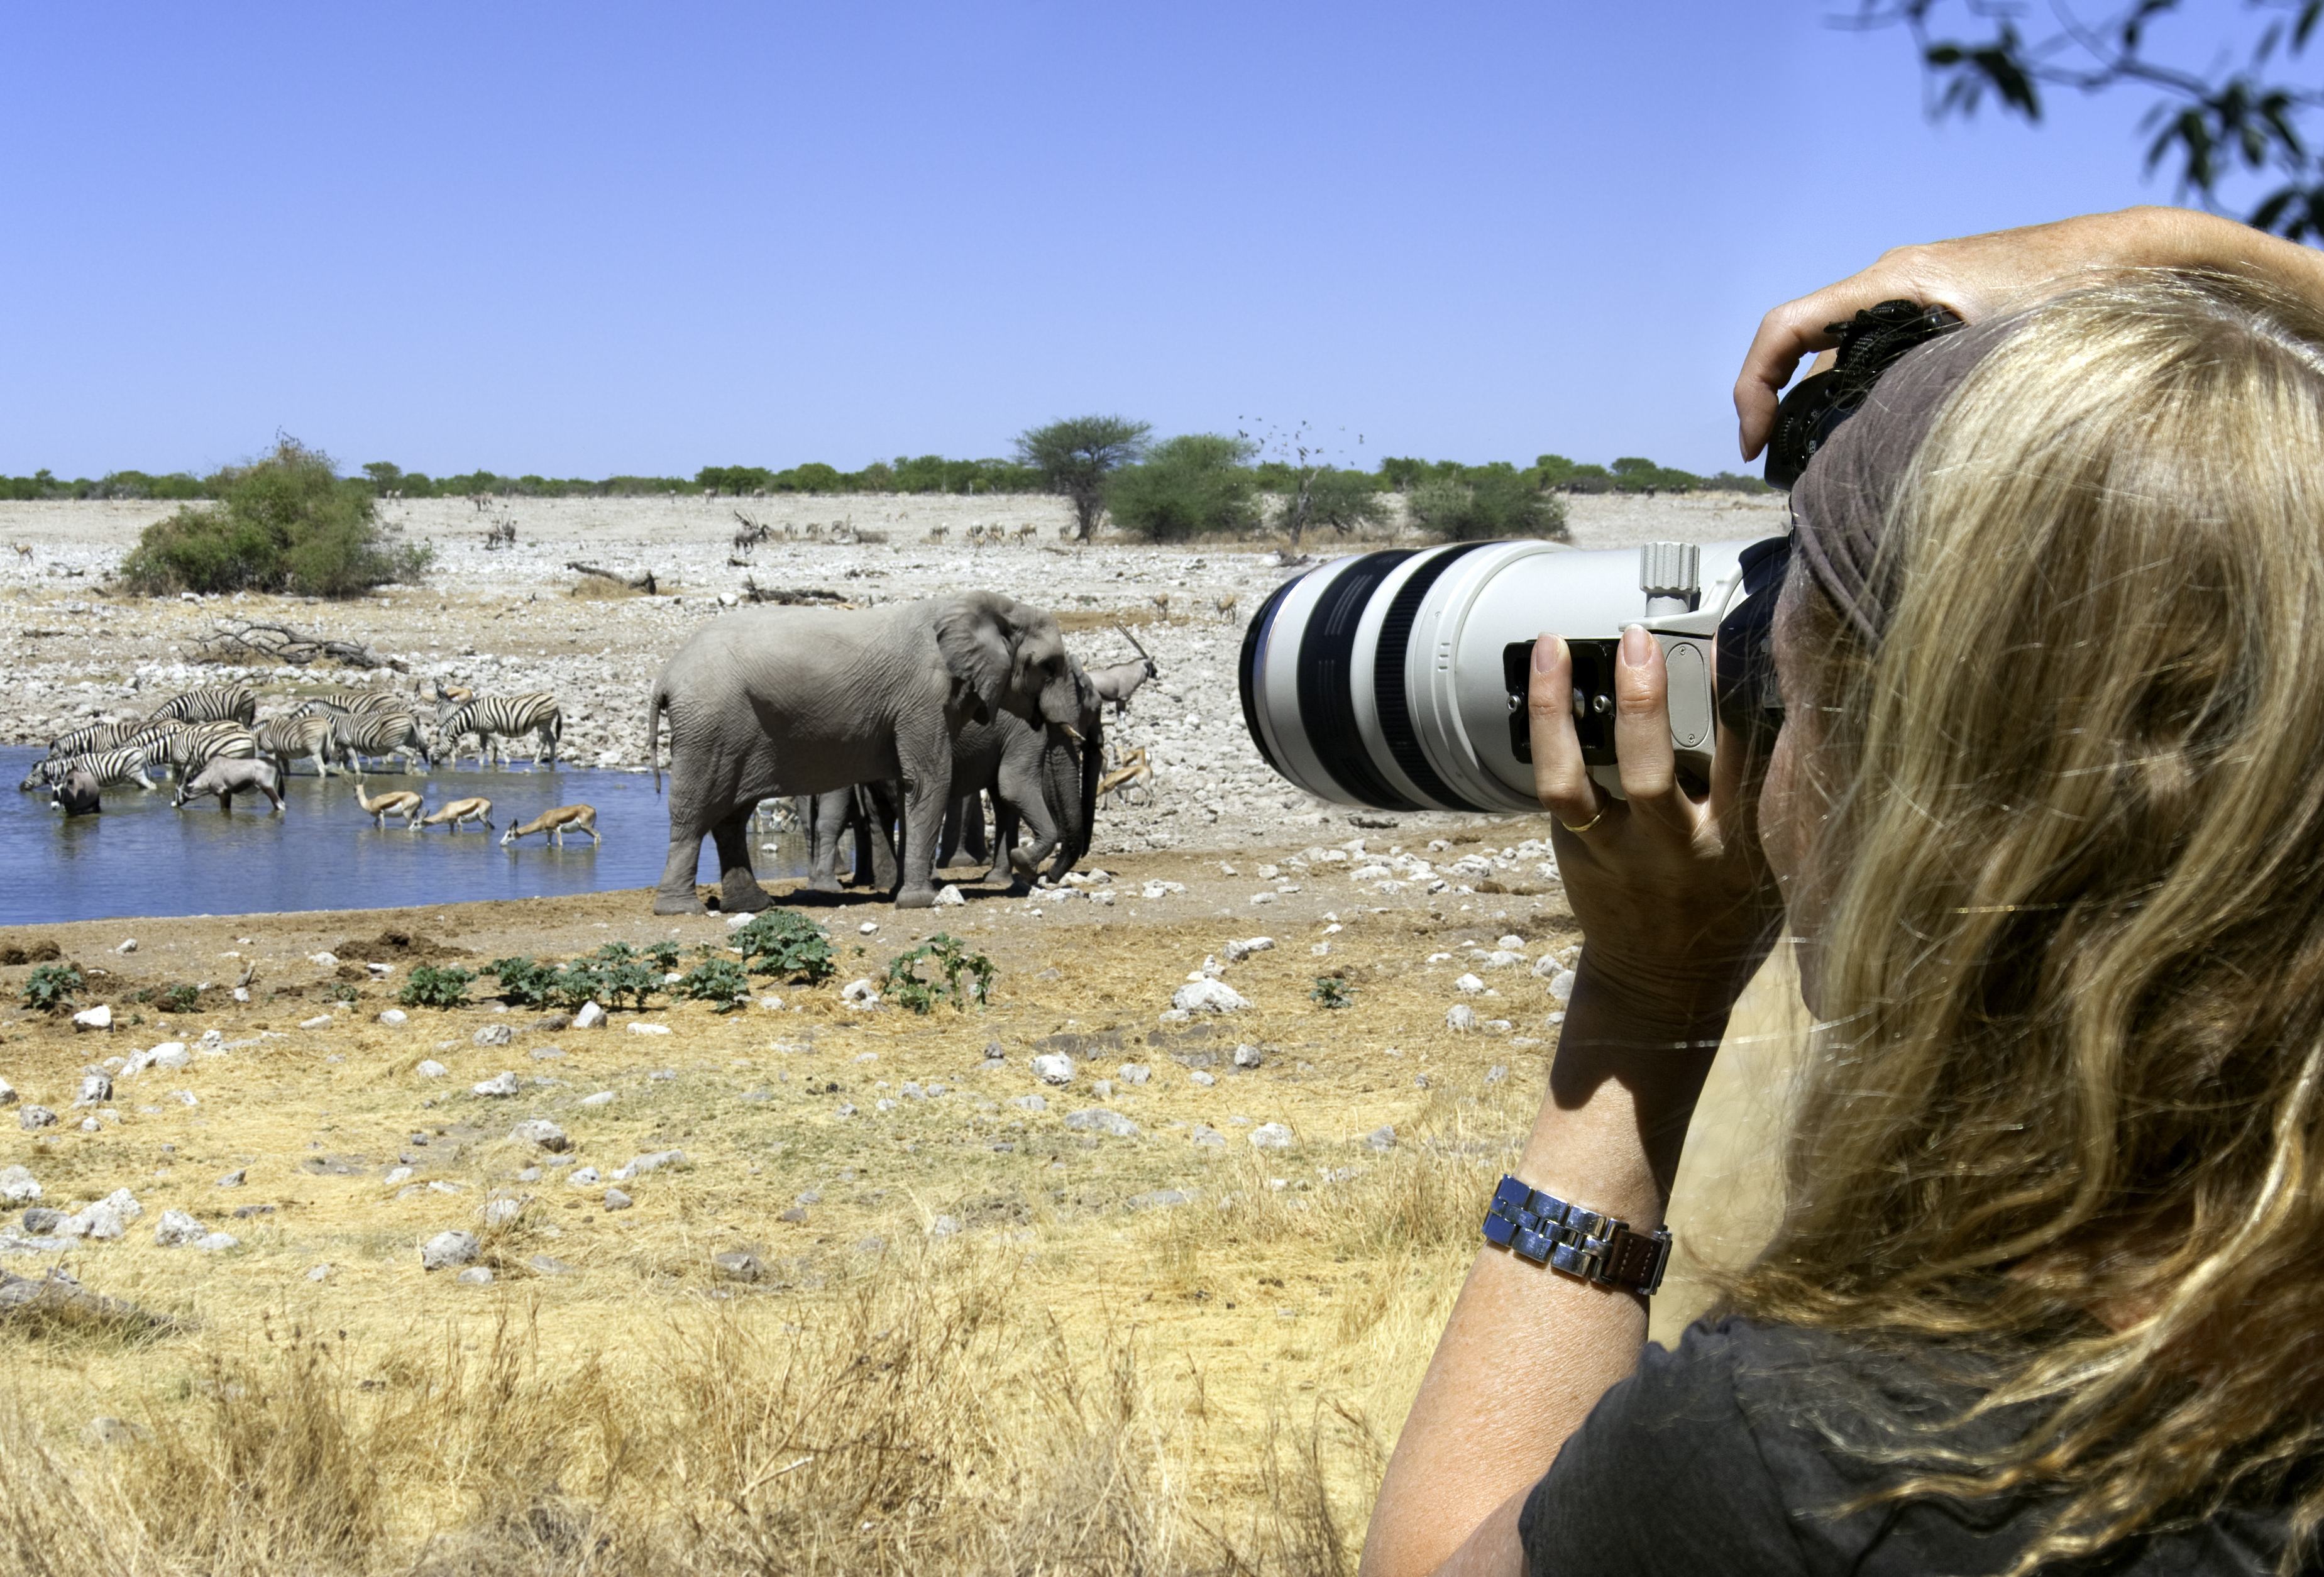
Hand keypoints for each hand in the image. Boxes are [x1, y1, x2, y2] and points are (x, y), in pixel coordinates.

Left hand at [1529, 627, 1778, 1029]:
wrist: (1665, 985)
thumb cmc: (1729, 909)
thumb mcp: (1773, 860)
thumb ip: (1769, 794)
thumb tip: (1776, 702)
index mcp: (1736, 844)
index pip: (1745, 759)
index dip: (1737, 696)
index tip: (1731, 640)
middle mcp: (1672, 848)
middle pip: (1650, 772)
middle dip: (1643, 702)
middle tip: (1637, 640)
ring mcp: (1614, 852)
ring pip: (1573, 781)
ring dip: (1558, 712)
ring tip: (1554, 649)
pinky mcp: (1576, 851)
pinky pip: (1555, 787)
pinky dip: (1548, 733)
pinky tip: (1545, 683)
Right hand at [1732, 206, 2315, 460]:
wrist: (2139, 252)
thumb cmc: (2079, 289)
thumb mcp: (1998, 348)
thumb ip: (1936, 391)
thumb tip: (1885, 461)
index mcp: (1894, 281)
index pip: (1785, 327)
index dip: (1754, 387)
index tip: (1756, 446)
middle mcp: (1896, 280)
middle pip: (1808, 350)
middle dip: (1787, 412)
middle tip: (1790, 477)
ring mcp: (1920, 293)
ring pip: (1846, 356)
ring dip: (1828, 410)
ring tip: (1835, 471)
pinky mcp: (1945, 310)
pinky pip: (1882, 354)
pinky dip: (1866, 397)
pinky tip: (1886, 441)